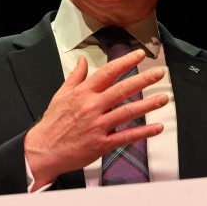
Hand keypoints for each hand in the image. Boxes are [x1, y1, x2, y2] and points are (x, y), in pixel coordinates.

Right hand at [25, 49, 168, 189]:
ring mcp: (98, 125)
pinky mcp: (101, 143)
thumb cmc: (52, 123)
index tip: (139, 55)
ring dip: (148, 104)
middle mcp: (92, 106)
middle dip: (143, 79)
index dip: (125, 62)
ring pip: (127, 112)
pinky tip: (156, 127)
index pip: (108, 73)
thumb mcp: (61, 95)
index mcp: (83, 93)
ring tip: (163, 98)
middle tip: (159, 73)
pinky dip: (143, 132)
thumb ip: (75, 77)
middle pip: (122, 89)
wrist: (43, 150)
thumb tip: (83, 60)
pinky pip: (126, 136)